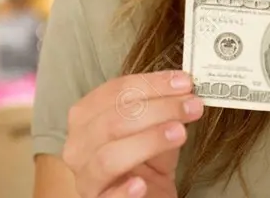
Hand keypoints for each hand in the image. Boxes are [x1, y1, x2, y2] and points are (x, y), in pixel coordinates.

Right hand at [61, 70, 204, 197]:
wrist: (146, 195)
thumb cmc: (146, 159)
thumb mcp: (154, 127)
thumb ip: (163, 107)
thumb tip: (185, 88)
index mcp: (86, 115)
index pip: (115, 91)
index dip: (151, 84)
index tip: (183, 83)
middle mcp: (78, 144)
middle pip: (113, 120)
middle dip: (158, 109)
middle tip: (191, 105)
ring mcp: (85, 176)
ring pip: (108, 156)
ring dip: (148, 141)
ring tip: (179, 133)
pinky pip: (108, 197)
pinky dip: (124, 190)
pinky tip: (142, 184)